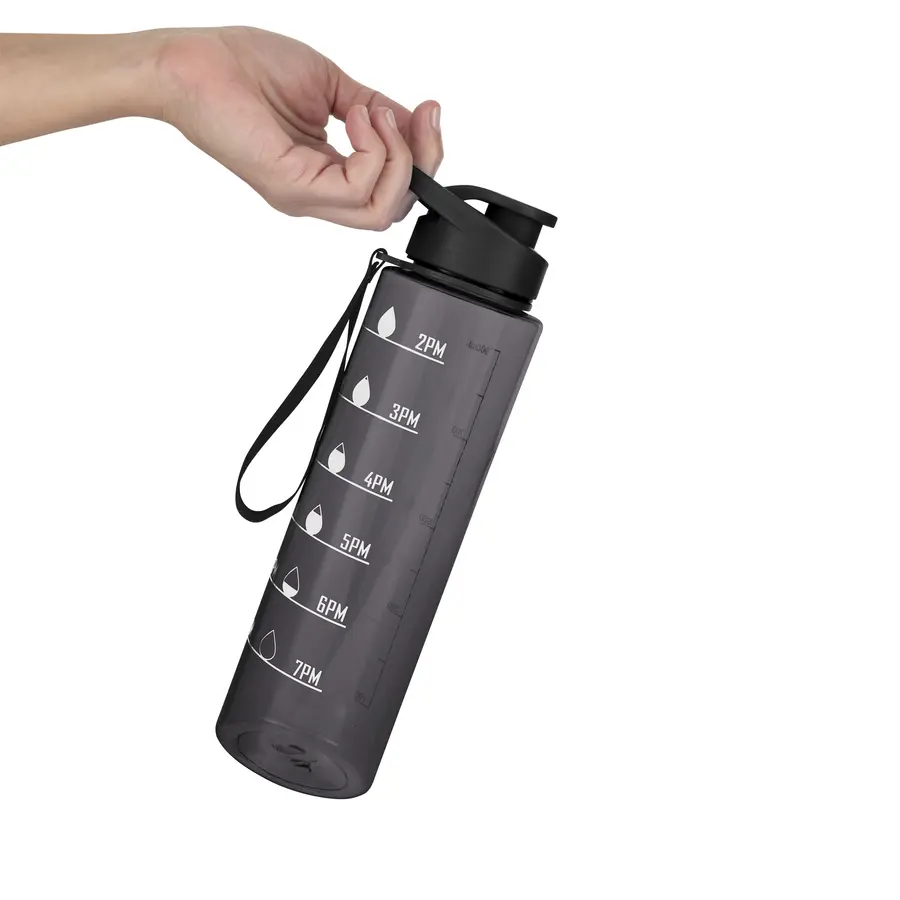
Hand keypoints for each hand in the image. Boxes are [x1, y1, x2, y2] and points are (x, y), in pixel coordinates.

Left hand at [155, 27, 442, 227]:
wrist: (194, 63)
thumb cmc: (245, 68)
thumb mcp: (331, 86)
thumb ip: (376, 109)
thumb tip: (414, 120)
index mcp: (325, 173)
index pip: (391, 191)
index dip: (423, 158)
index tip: (428, 115)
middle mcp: (317, 193)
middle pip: (394, 208)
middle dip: (423, 162)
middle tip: (420, 119)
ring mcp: (305, 195)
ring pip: (382, 208)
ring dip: (397, 158)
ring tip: (374, 115)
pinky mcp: (293, 187)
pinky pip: (357, 188)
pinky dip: (373, 150)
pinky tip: (356, 118)